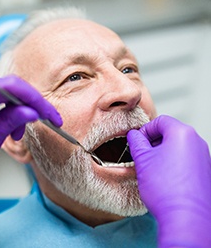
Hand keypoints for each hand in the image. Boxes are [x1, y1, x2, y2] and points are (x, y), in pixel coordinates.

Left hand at [0, 75, 61, 177]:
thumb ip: (11, 121)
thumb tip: (32, 112)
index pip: (14, 87)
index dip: (36, 100)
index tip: (50, 115)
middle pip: (12, 88)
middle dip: (30, 106)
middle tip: (44, 121)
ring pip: (6, 93)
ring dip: (19, 111)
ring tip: (17, 133)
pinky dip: (7, 112)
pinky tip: (9, 127)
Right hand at [127, 115, 210, 246]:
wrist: (186, 217)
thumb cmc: (166, 188)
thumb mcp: (142, 160)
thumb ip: (136, 142)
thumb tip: (133, 135)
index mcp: (182, 133)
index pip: (160, 121)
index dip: (145, 129)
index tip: (138, 141)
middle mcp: (196, 142)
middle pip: (170, 131)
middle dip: (153, 141)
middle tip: (143, 153)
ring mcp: (203, 156)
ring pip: (178, 145)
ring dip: (162, 151)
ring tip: (152, 166)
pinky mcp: (204, 170)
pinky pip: (186, 157)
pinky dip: (173, 160)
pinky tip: (164, 175)